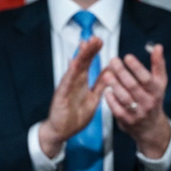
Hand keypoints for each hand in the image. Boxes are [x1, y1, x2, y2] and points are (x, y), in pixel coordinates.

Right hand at [38, 37, 106, 157]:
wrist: (61, 131)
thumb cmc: (75, 115)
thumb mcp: (93, 98)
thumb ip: (100, 85)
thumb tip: (110, 71)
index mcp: (81, 82)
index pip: (88, 63)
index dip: (93, 52)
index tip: (99, 40)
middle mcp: (73, 82)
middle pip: (81, 63)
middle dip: (88, 50)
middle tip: (95, 38)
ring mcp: (66, 88)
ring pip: (73, 70)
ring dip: (80, 57)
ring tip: (85, 45)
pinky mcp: (60, 97)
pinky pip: (66, 84)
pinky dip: (70, 74)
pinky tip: (74, 64)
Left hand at [103, 43, 170, 158]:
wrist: (151, 128)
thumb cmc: (153, 99)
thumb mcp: (160, 83)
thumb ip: (158, 64)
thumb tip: (158, 46)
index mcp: (156, 91)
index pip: (146, 78)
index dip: (136, 67)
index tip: (127, 57)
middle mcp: (148, 102)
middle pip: (133, 86)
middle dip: (122, 72)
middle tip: (113, 61)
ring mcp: (137, 113)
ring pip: (124, 97)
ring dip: (114, 85)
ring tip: (106, 74)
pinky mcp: (127, 121)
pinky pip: (117, 109)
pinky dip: (111, 99)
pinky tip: (106, 90)